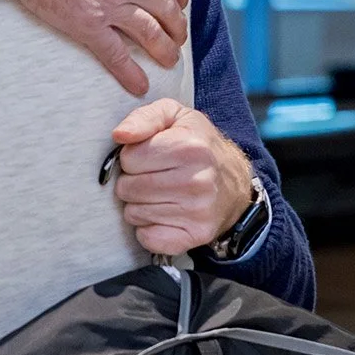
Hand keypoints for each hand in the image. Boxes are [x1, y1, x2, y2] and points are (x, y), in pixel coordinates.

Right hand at [0, 0, 191, 93]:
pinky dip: (129, 72)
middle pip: (166, 7)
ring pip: (149, 32)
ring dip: (164, 49)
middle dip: (176, 24)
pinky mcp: (83, 23)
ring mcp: (106, 3)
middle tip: (176, 34)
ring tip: (168, 59)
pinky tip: (139, 85)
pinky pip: (114, 54)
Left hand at [110, 100, 255, 256]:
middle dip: (132, 181)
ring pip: (134, 213)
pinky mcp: (196, 235)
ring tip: (161, 193)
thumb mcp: (174, 116)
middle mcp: (197, 181)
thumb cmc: (198, 145)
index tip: (150, 156)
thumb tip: (120, 134)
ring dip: (139, 204)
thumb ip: (143, 118)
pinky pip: (147, 238)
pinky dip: (148, 228)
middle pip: (128, 188)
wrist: (234, 182)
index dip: (133, 157)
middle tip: (153, 176)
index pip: (128, 159)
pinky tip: (164, 213)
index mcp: (189, 147)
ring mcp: (198, 212)